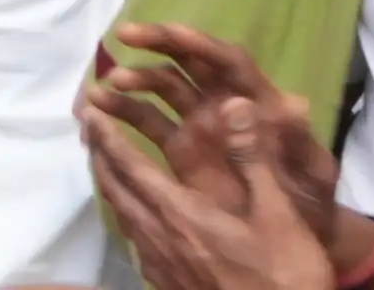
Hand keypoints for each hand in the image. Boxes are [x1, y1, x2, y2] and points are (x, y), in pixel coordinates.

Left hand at [84, 95, 337, 289]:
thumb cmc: (285, 275)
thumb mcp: (279, 214)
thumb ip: (252, 158)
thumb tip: (235, 102)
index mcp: (181, 214)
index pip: (131, 166)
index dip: (107, 136)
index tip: (88, 111)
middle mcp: (160, 239)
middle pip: (116, 190)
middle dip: (99, 156)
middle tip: (89, 130)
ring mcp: (161, 267)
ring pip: (122, 217)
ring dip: (110, 185)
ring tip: (106, 164)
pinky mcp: (168, 286)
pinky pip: (135, 242)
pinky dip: (126, 216)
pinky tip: (135, 216)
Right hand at [88, 26, 346, 257]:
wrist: (297, 238)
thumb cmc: (312, 203)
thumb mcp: (315, 175)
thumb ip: (301, 143)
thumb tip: (291, 104)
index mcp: (259, 103)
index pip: (228, 61)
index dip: (200, 43)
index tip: (170, 31)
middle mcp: (226, 104)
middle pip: (189, 62)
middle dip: (157, 43)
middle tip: (124, 35)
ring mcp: (201, 125)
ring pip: (163, 89)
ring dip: (134, 82)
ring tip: (103, 89)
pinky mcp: (181, 149)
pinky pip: (148, 122)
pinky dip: (123, 113)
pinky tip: (97, 114)